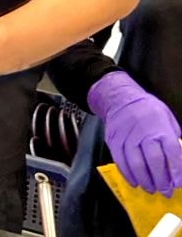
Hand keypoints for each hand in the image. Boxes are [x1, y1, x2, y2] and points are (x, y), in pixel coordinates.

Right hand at [88, 71, 181, 196]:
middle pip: (154, 161)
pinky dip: (128, 174)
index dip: (177, 171)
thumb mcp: (168, 118)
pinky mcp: (113, 140)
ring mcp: (126, 137)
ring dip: (145, 180)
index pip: (172, 153)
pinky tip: (135, 182)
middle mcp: (143, 132)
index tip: (179, 183)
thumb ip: (174, 138)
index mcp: (160, 127)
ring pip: (135, 163)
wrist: (120, 98)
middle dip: (161, 180)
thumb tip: (179, 161)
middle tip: (166, 191)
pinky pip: (120, 161)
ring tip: (151, 189)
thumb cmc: (148, 109)